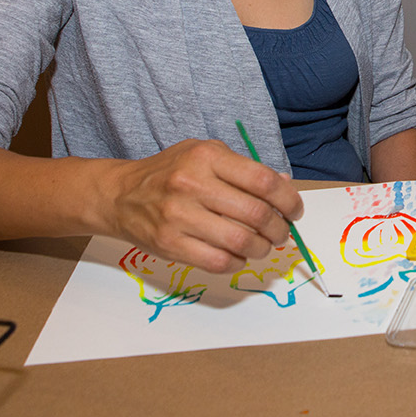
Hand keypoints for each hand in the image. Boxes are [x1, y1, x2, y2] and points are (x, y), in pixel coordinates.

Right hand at [103, 139, 303, 273]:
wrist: (121, 195)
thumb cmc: (170, 172)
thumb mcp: (205, 154)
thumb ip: (243, 168)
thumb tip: (284, 185)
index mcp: (207, 157)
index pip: (263, 181)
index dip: (288, 200)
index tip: (294, 210)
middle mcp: (193, 184)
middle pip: (256, 214)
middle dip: (279, 229)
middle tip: (282, 233)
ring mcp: (180, 216)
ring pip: (241, 241)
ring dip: (262, 248)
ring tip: (263, 246)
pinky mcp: (170, 244)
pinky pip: (219, 261)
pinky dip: (238, 262)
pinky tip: (239, 255)